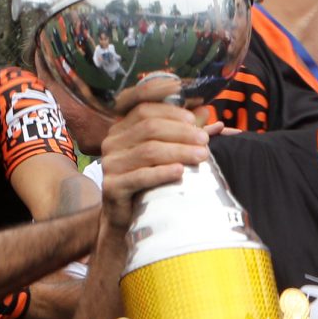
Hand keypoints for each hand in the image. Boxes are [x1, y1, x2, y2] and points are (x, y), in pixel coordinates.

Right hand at [96, 78, 211, 230]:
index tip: (191, 107)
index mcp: (122, 126)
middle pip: (149, 126)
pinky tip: (180, 172)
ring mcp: (109, 163)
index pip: (140, 103)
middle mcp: (112, 140)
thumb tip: (208, 112)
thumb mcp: (166, 153)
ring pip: (148, 150)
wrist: (127, 218)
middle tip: (205, 141)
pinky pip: (140, 175)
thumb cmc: (149, 181)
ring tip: (202, 156)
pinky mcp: (112, 186)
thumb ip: (184, 132)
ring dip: (179, 151)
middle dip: (182, 131)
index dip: (164, 100)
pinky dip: (162, 172)